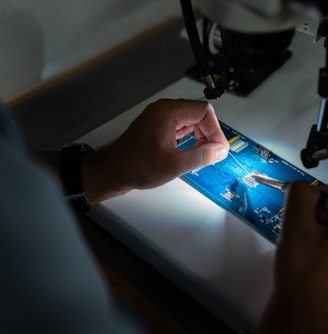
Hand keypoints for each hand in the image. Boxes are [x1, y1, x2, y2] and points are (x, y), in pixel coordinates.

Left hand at [83, 98, 228, 202]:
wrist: (114, 170)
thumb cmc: (135, 165)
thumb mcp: (174, 164)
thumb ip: (202, 156)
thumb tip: (220, 150)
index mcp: (168, 112)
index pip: (204, 112)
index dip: (215, 130)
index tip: (218, 148)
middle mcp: (164, 110)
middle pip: (198, 114)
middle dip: (208, 134)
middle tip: (212, 153)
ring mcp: (160, 118)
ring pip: (190, 121)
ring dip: (200, 137)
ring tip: (201, 154)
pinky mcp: (157, 126)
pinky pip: (181, 127)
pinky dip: (189, 138)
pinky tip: (190, 151)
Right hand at [259, 181, 327, 332]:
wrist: (303, 309)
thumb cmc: (303, 271)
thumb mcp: (297, 225)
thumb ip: (299, 195)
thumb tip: (300, 184)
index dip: (320, 195)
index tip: (305, 203)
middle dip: (314, 213)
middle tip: (300, 227)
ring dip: (314, 227)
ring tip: (301, 243)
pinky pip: (326, 241)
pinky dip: (317, 239)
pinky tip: (306, 251)